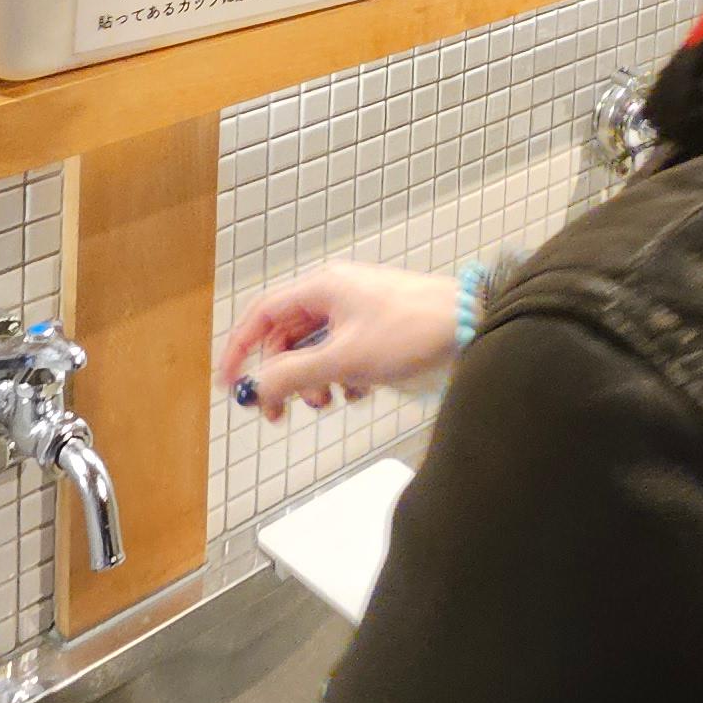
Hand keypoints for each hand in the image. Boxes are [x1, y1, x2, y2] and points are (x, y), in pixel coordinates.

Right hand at [217, 259, 461, 417]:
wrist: (472, 327)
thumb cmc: (412, 331)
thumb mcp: (344, 359)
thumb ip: (294, 375)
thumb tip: (257, 388)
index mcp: (322, 288)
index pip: (263, 314)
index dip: (241, 348)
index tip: (231, 383)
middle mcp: (335, 294)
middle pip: (288, 337)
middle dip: (282, 376)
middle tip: (279, 414)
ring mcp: (358, 312)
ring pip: (316, 350)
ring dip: (315, 381)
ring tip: (332, 400)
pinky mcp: (378, 330)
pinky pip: (343, 356)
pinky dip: (343, 377)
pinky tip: (361, 391)